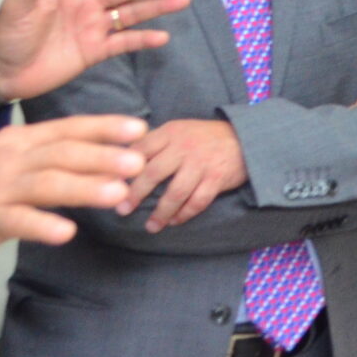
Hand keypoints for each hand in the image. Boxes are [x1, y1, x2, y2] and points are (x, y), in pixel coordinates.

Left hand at [0, 0, 190, 103]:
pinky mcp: (94, 52)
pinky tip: (162, 37)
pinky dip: (142, 40)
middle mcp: (85, 5)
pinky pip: (123, 44)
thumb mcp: (17, 6)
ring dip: (155, 8)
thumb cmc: (7, 35)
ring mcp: (92, 28)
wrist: (3, 73)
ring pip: (130, 15)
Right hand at [0, 115, 147, 265]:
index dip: (104, 128)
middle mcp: (11, 158)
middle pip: (62, 153)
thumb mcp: (12, 160)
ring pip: (46, 184)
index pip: (68, 128)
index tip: (139, 129)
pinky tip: (67, 232)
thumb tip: (104, 156)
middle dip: (102, 156)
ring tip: (117, 194)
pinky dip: (42, 226)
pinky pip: (17, 221)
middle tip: (138, 161)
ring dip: (83, 187)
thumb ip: (52, 156)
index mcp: (21, 140)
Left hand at [118, 118, 249, 230]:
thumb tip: (124, 159)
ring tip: (151, 226)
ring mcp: (201, 164)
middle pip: (152, 173)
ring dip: (161, 213)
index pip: (140, 149)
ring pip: (175, 193)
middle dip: (135, 194)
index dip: (124, 169)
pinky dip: (184, 214)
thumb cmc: (205, 137)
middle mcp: (184, 146)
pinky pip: (197, 202)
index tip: (110, 185)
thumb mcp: (179, 130)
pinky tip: (174, 221)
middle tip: (122, 210)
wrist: (246, 138)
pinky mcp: (217, 178)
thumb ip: (156, 142)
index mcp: (171, 132)